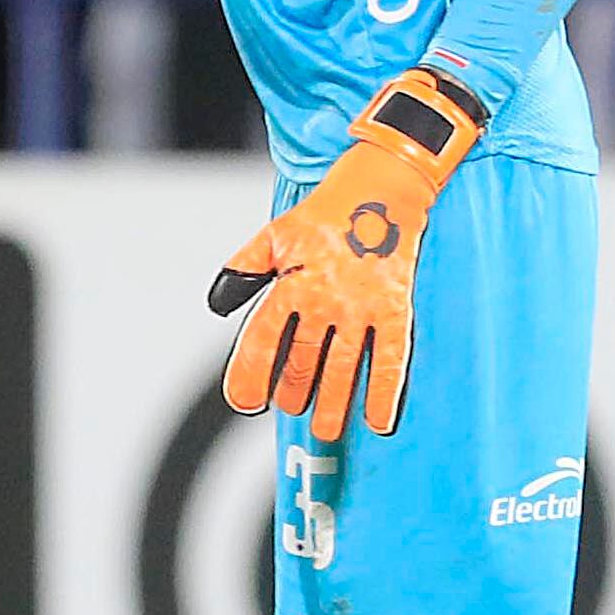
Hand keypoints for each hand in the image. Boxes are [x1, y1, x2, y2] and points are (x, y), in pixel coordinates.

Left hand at [210, 65, 484, 438]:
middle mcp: (323, 300)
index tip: (246, 402)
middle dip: (293, 395)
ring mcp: (361, 307)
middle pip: (301, 366)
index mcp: (289, 283)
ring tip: (327, 429)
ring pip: (341, 373)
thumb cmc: (326, 212)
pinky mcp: (395, 309)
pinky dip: (384, 395)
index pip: (260, 343)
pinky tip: (379, 423)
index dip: (249, 378)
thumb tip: (219, 306)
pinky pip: (389, 361)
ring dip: (332, 408)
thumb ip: (242, 271)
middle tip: (293, 408)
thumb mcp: (274, 235)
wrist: (382, 185)